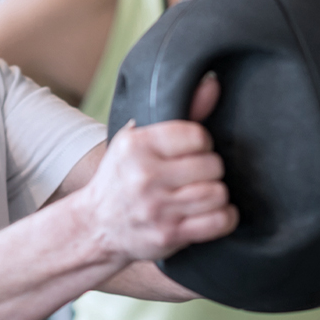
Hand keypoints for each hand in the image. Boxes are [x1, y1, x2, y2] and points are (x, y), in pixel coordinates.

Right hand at [77, 74, 237, 262]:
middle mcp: (144, 176)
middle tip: (197, 175)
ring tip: (202, 193)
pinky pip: (219, 222)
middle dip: (210, 170)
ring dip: (216, 194)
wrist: (96, 226)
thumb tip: (213, 84)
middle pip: (212, 166)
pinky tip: (212, 212)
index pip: (197, 136)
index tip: (193, 151)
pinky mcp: (168, 235)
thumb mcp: (138, 139)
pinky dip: (224, 217)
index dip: (202, 143)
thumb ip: (180, 111)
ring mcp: (157, 209)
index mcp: (136, 146)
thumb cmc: (123, 176)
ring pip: (218, 193)